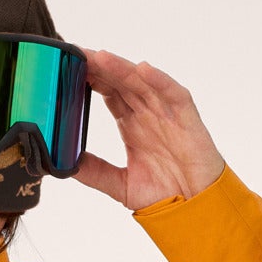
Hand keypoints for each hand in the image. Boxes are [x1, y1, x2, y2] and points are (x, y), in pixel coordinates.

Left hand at [76, 52, 225, 210]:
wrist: (194, 208)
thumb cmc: (165, 193)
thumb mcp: (120, 185)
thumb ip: (95, 172)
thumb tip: (66, 164)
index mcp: (131, 124)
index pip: (107, 92)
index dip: (90, 78)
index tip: (68, 67)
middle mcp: (148, 113)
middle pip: (121, 81)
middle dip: (100, 67)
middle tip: (77, 53)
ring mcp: (167, 113)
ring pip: (142, 83)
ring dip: (122, 68)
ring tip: (100, 57)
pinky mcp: (187, 119)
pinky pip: (174, 94)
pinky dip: (160, 81)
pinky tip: (143, 70)